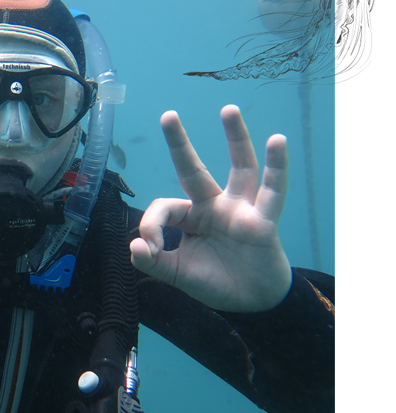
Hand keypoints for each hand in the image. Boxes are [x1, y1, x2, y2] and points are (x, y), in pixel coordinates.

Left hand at [129, 105, 291, 311]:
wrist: (251, 303)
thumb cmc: (215, 282)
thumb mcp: (177, 275)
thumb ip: (153, 262)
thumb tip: (134, 245)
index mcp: (191, 217)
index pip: (165, 207)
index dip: (152, 224)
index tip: (150, 247)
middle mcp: (214, 206)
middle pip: (194, 169)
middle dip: (179, 143)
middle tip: (167, 115)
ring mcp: (240, 210)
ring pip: (239, 167)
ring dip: (235, 138)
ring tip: (228, 109)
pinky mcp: (263, 221)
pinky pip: (271, 191)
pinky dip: (276, 167)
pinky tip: (278, 141)